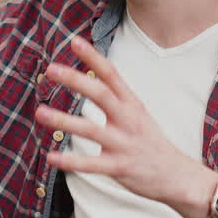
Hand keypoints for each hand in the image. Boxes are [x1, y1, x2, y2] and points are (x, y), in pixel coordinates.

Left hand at [35, 37, 214, 216]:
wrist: (177, 176)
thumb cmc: (151, 143)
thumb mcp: (138, 114)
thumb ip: (116, 98)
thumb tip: (91, 78)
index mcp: (132, 104)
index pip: (111, 74)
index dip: (93, 57)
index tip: (74, 41)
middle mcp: (129, 120)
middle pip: (101, 94)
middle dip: (75, 80)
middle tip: (51, 69)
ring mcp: (125, 144)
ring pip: (91, 130)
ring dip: (63, 120)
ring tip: (39, 112)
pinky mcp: (120, 167)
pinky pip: (92, 164)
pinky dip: (70, 161)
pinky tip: (51, 157)